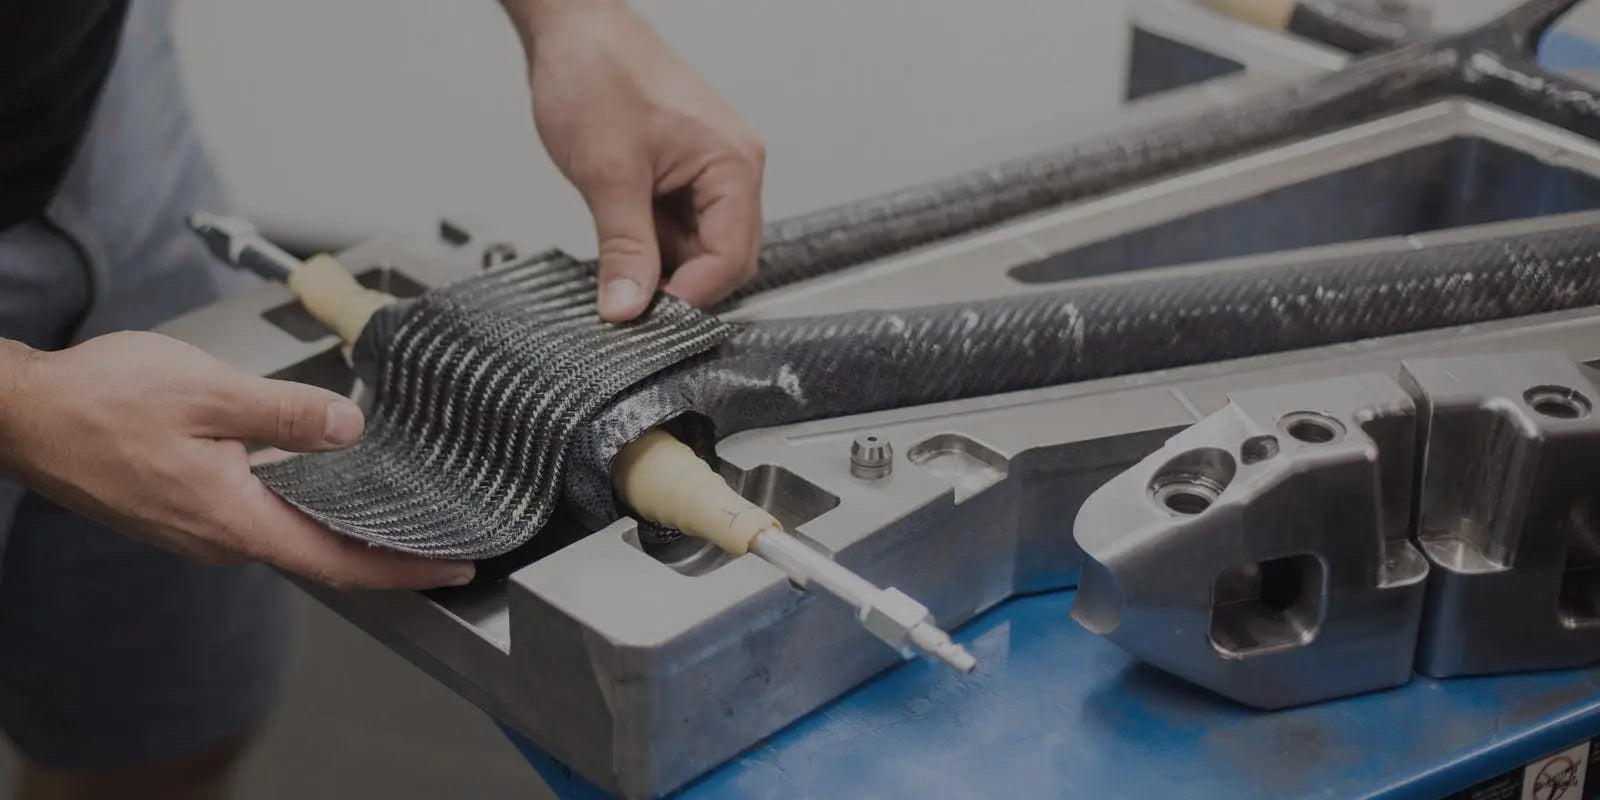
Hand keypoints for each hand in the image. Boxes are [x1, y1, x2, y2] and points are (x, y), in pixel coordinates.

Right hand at [0, 332, 474, 589]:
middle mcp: (221, 539)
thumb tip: (351, 428)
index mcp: (236, 520)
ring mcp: (201, 530)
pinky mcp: (185, 512)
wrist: (25, 415)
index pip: (341, 561)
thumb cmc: (101, 401)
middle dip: (386, 550)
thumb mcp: (210, 392)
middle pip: (323, 554)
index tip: (454, 570)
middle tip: (445, 536)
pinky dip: (306, 507)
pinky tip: (328, 481)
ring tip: (402, 507)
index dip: (405, 568)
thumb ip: (288, 414)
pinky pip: (262, 517)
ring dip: (346, 525)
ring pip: (292, 534)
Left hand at [507, 0, 765, 320]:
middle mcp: (732, 169)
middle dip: (677, 285)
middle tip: (627, 302)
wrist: (572, 26)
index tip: (643, 319)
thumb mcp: (608, 173)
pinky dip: (648, 243)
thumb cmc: (597, 73)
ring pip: (696, 247)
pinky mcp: (682, 172)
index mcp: (733, 165)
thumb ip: (624, 249)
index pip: (732, 259)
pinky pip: (677, 226)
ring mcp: (708, 171)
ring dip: (658, 264)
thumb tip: (628, 309)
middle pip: (723, 259)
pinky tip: (617, 243)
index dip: (689, 297)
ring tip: (613, 264)